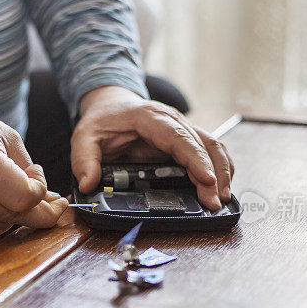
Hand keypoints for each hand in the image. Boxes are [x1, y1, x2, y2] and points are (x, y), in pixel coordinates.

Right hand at [0, 102, 67, 238]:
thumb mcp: (5, 137)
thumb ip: (29, 171)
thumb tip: (51, 202)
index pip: (25, 198)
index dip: (41, 192)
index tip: (38, 178)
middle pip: (16, 214)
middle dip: (38, 208)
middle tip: (48, 198)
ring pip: (5, 226)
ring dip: (16, 213)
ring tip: (12, 191)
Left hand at [71, 86, 233, 210]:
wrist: (111, 105)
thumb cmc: (101, 121)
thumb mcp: (84, 138)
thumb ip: (84, 161)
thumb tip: (88, 185)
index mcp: (150, 118)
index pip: (179, 138)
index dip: (195, 159)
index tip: (207, 180)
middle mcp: (173, 120)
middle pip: (203, 144)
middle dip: (213, 174)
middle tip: (214, 202)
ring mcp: (183, 129)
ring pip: (213, 146)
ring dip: (222, 172)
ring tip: (221, 199)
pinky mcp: (186, 140)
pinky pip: (210, 151)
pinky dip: (219, 169)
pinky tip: (219, 188)